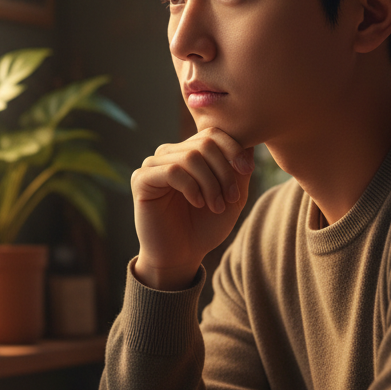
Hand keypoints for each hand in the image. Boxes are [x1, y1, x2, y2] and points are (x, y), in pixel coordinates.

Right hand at [131, 128, 253, 289]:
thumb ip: (239, 170)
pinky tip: (197, 203)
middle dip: (224, 171)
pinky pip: (172, 170)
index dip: (232, 148)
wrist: (181, 256)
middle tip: (232, 198)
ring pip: (190, 156)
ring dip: (210, 183)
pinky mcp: (141, 179)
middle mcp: (170, 154)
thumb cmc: (205, 226)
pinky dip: (191, 187)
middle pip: (204, 142)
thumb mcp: (232, 196)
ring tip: (216, 206)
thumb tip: (249, 143)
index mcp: (189, 153)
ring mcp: (154, 165)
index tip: (247, 170)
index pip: (212, 133)